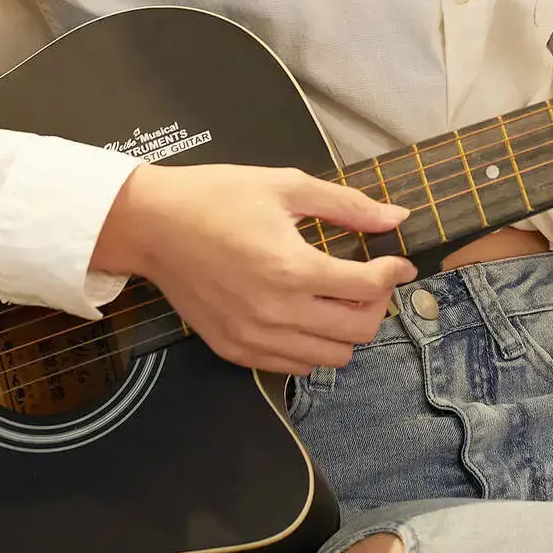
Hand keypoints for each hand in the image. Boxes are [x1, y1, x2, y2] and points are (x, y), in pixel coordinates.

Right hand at [90, 163, 416, 373]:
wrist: (154, 224)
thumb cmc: (219, 197)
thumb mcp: (287, 185)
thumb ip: (347, 205)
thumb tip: (395, 217)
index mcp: (292, 268)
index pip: (368, 288)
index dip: (394, 273)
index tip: (398, 260)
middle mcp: (277, 313)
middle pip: (357, 331)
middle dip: (377, 303)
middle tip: (371, 278)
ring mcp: (254, 339)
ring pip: (330, 357)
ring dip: (348, 329)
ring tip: (340, 296)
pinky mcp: (234, 351)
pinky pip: (293, 367)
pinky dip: (313, 346)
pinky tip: (308, 313)